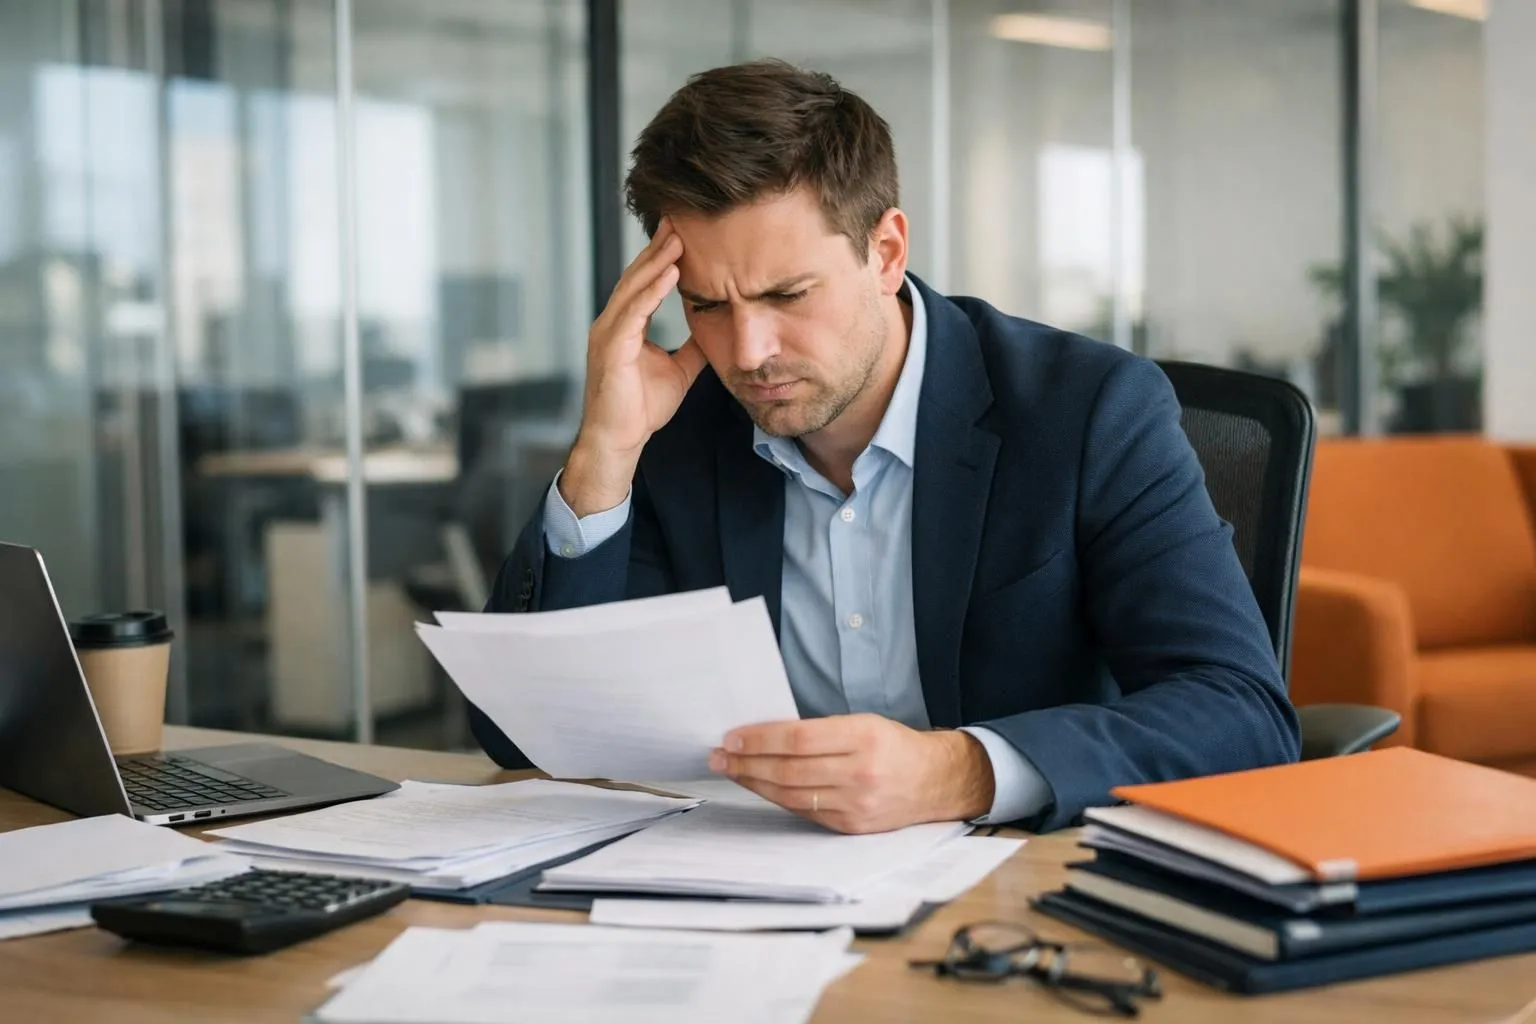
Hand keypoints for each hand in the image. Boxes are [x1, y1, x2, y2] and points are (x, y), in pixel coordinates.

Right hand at [561, 219, 707, 515]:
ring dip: (656, 261)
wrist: (620, 440)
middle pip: (637, 276)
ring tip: (677, 237)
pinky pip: (633, 312)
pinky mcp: (611, 349)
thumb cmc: (641, 409)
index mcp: (626, 326)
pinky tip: (671, 272)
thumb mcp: (678, 370)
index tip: (683, 233)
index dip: (662, 258)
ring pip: (633, 288)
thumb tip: (715, 331)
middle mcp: (613, 323)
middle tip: (678, 218)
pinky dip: (652, 291)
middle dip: (658, 248)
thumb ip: (691, 347)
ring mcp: (608, 334)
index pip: (645, 283)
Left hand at [708, 714, 996, 833]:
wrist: (935, 782)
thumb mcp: (863, 723)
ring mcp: (856, 805)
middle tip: (719, 755)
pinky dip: (777, 798)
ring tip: (731, 770)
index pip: (798, 740)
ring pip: (791, 795)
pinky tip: (760, 787)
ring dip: (754, 783)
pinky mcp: (851, 827)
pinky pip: (804, 812)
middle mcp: (860, 774)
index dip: (759, 739)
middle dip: (746, 763)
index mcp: (864, 738)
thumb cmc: (894, 745)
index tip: (732, 736)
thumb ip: (819, 730)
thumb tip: (765, 734)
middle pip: (789, 770)